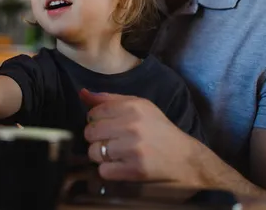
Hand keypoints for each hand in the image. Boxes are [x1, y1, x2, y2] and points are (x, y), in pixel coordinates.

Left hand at [80, 88, 202, 183]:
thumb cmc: (158, 130)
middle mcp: (132, 125)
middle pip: (90, 132)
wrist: (184, 158)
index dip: (95, 121)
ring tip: (115, 154)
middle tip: (110, 141)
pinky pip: (104, 171)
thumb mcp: (138, 107)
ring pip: (94, 152)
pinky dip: (109, 170)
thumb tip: (82, 93)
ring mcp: (133, 149)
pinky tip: (120, 165)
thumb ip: (109, 99)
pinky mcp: (135, 170)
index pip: (94, 112)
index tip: (106, 125)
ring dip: (101, 155)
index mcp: (132, 106)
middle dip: (96, 138)